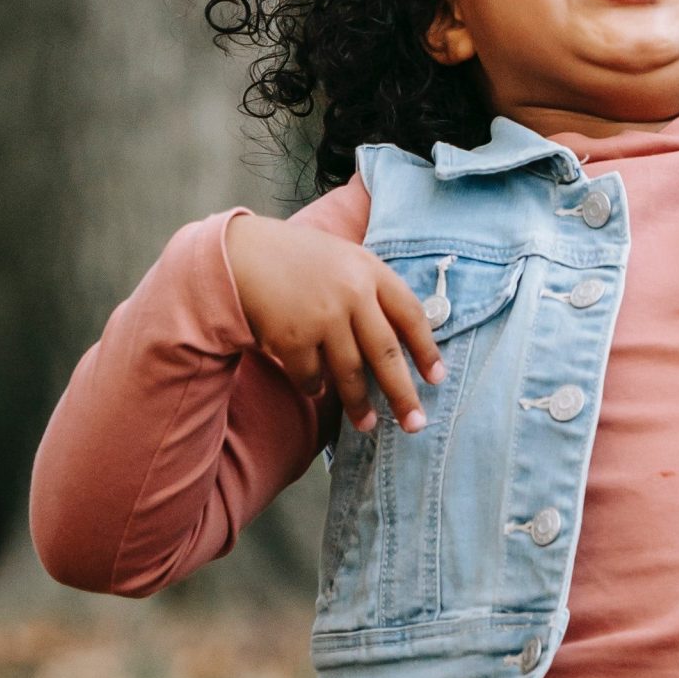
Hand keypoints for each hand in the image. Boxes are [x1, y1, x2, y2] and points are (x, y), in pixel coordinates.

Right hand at [224, 213, 444, 436]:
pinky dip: (315, 387)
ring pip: (350, 373)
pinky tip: (318, 391)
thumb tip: (403, 334)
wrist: (241, 253)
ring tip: (369, 424)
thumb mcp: (345, 258)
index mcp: (371, 270)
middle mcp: (352, 293)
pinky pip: (312, 376)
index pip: (411, 316)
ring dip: (360, 404)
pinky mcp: (292, 337)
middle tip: (415, 423)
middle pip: (386, 354)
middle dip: (403, 394)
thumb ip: (373, 288)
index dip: (427, 350)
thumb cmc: (299, 257)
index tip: (436, 378)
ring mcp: (323, 316)